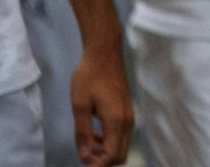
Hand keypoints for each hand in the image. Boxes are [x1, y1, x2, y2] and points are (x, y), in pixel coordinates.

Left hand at [71, 43, 133, 165]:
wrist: (105, 53)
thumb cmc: (89, 77)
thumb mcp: (80, 106)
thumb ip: (83, 134)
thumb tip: (85, 156)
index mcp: (116, 122)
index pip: (111, 156)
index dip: (96, 165)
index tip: (82, 162)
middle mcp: (127, 121)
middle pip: (120, 155)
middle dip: (103, 161)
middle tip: (84, 155)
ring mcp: (129, 115)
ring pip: (122, 146)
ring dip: (106, 152)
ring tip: (87, 147)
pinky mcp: (127, 110)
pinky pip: (122, 135)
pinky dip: (110, 141)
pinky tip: (96, 134)